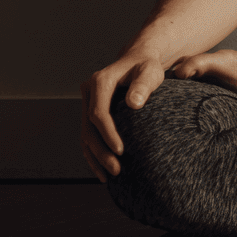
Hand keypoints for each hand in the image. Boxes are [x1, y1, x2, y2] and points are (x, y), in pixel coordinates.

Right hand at [80, 53, 166, 182]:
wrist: (139, 60)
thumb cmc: (148, 67)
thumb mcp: (150, 72)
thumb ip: (144, 85)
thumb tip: (133, 103)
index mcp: (100, 81)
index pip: (98, 113)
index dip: (108, 134)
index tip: (121, 151)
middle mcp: (89, 92)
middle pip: (89, 127)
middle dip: (101, 151)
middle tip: (117, 170)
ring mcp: (87, 103)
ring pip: (86, 135)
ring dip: (96, 157)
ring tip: (110, 176)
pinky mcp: (90, 112)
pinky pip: (88, 136)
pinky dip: (94, 153)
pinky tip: (102, 170)